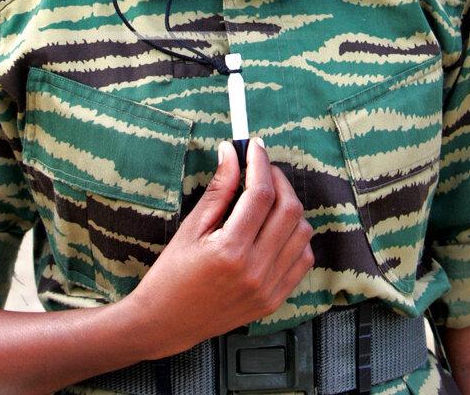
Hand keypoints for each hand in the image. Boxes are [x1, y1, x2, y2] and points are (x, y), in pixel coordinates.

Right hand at [124, 138, 313, 359]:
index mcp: (230, 250)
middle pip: (289, 210)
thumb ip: (218, 188)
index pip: (260, 194)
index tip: (255, 146)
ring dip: (289, 207)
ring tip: (266, 199)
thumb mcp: (191, 227)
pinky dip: (295, 236)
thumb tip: (231, 152)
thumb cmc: (172, 272)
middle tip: (262, 168)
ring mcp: (268, 288)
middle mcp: (255, 270)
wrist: (167, 322)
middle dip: (278, 180)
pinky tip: (274, 228)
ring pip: (302, 232)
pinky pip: (302, 259)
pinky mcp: (275, 299)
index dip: (260, 163)